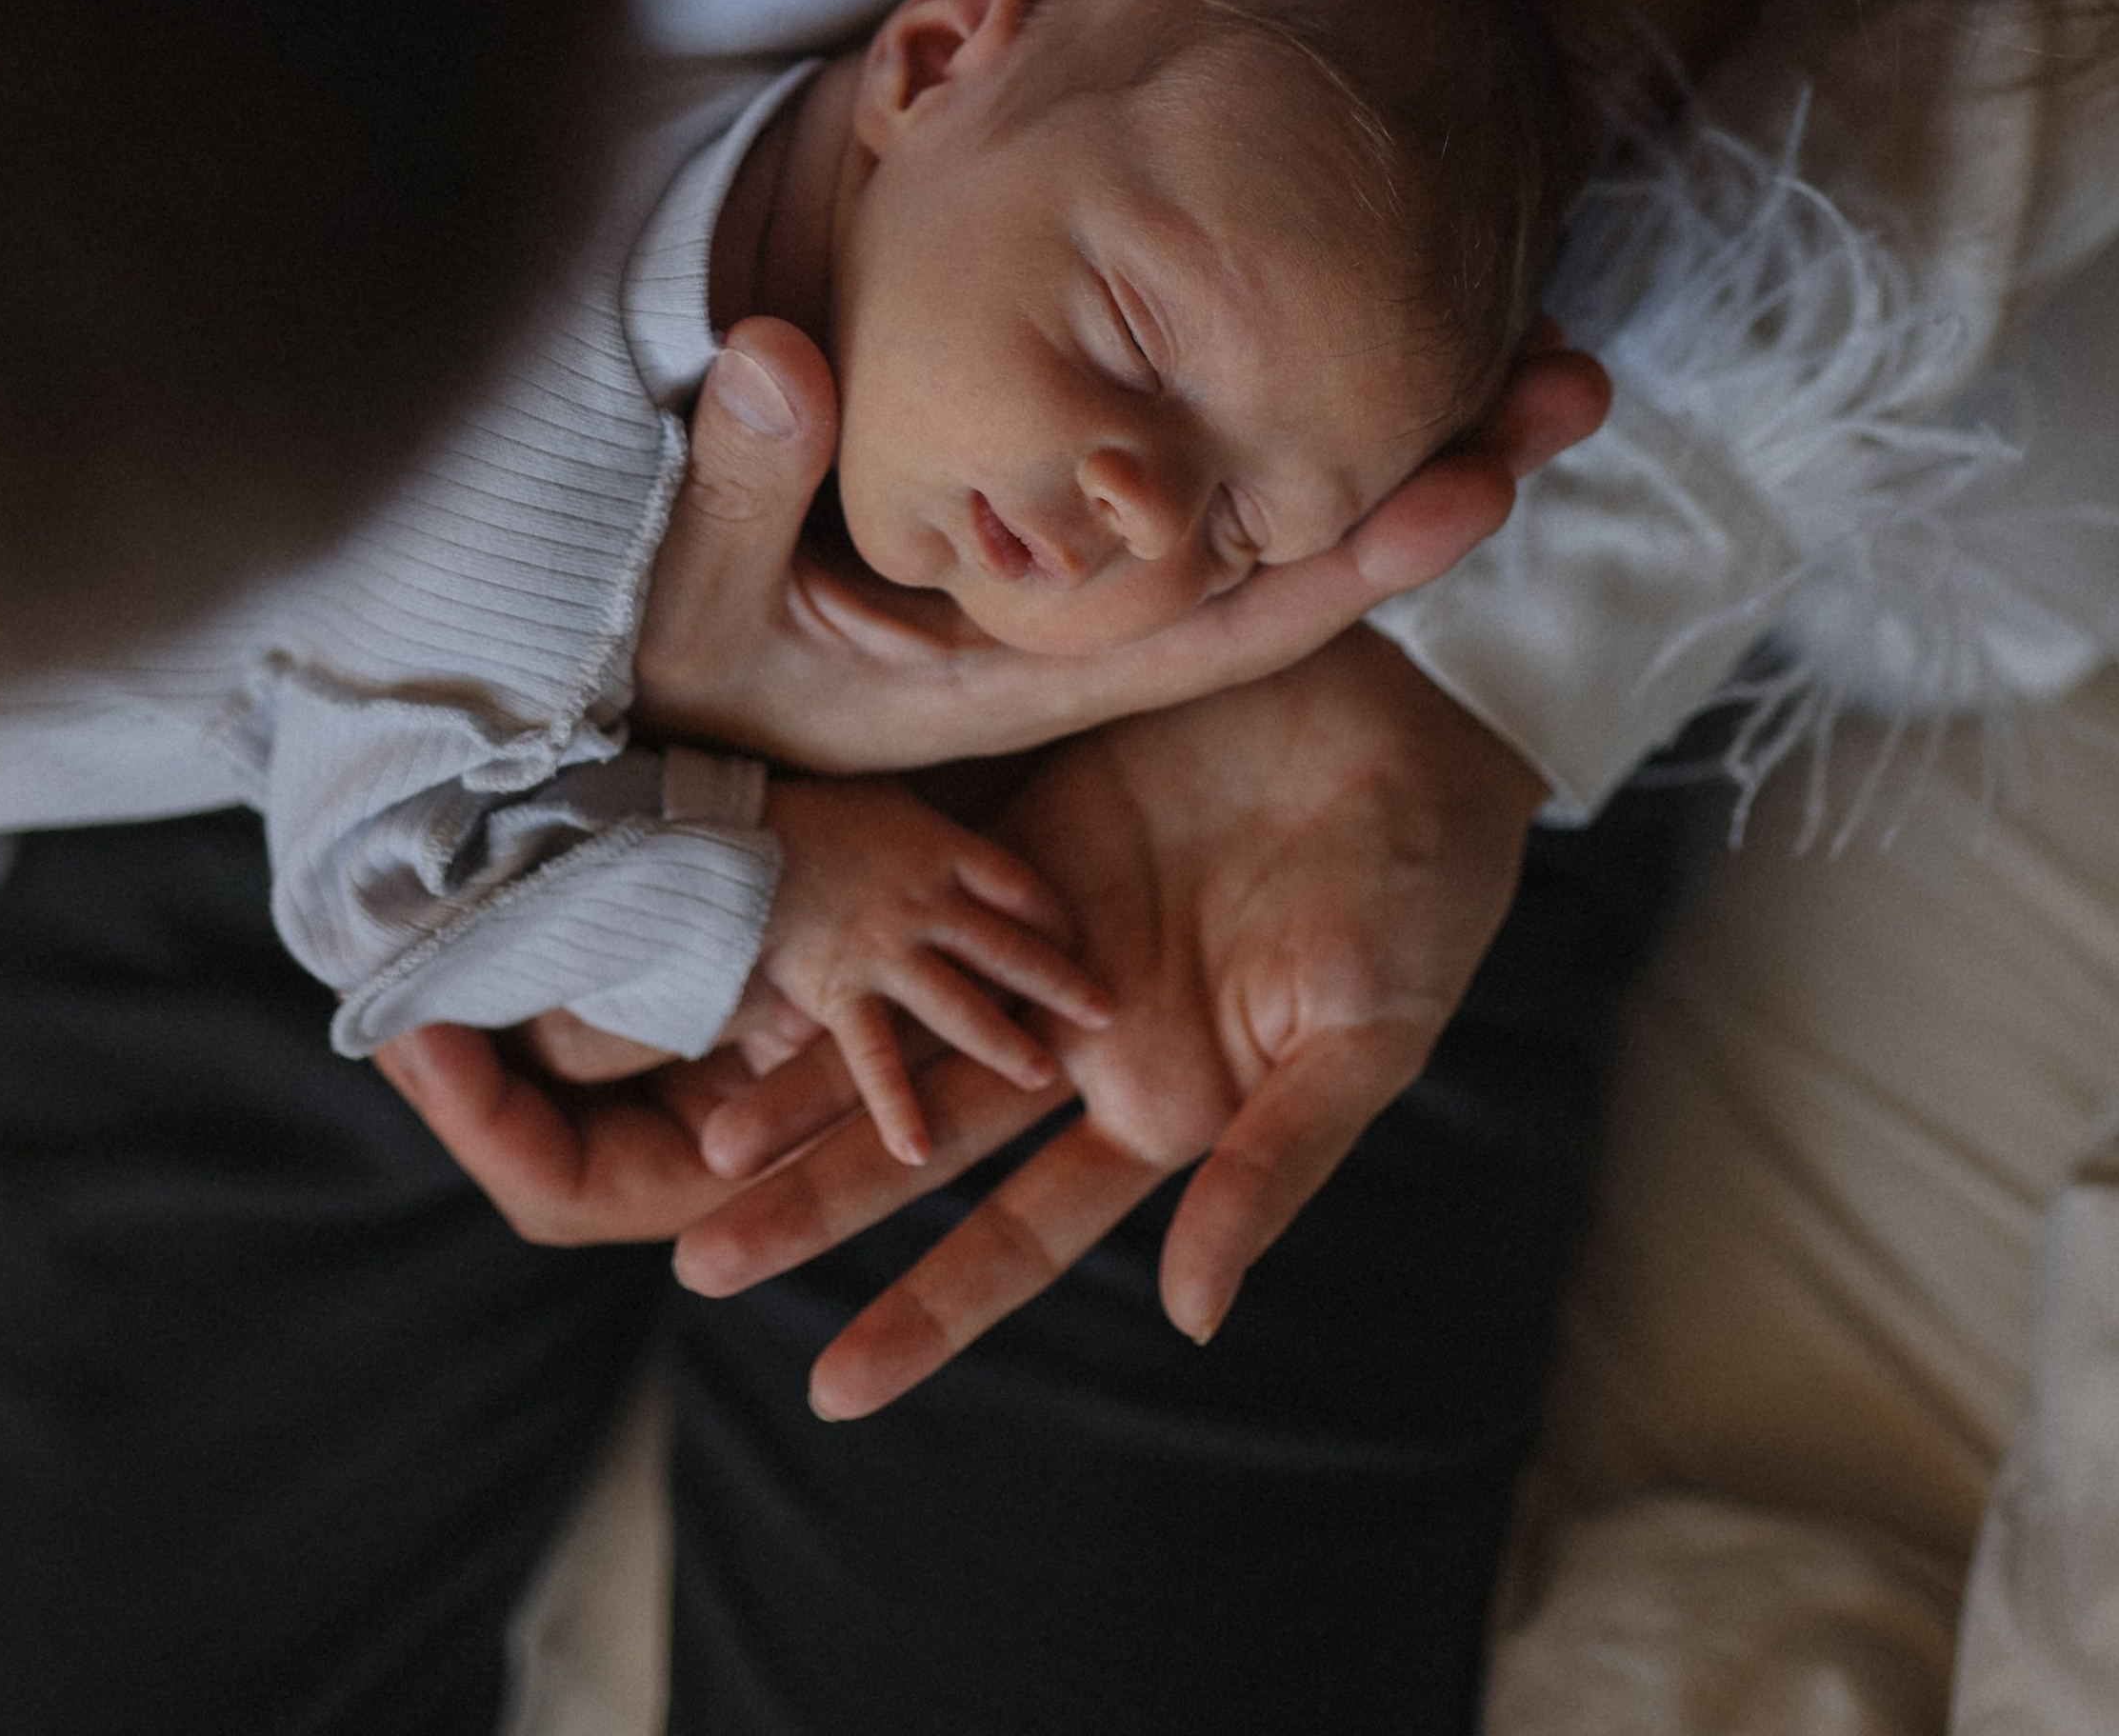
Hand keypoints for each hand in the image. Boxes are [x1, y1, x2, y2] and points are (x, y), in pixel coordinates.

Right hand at [634, 313, 1606, 773]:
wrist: (661, 727)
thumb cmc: (683, 690)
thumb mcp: (703, 608)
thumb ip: (742, 491)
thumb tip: (780, 351)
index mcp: (1050, 675)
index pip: (1244, 614)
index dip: (1368, 546)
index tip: (1489, 470)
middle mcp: (1104, 640)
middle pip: (1309, 559)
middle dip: (1444, 466)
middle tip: (1578, 372)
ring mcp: (1098, 587)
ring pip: (1283, 512)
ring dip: (1407, 428)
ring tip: (1535, 341)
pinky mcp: (1076, 532)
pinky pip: (1221, 479)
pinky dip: (1310, 420)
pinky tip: (1392, 347)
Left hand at [675, 630, 1545, 1415]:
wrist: (1423, 727)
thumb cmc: (1423, 900)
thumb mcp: (1361, 1045)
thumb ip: (1267, 1172)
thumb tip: (1190, 1315)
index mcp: (1162, 1109)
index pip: (1021, 1236)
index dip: (929, 1311)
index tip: (832, 1391)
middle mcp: (1082, 1043)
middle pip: (923, 1140)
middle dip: (816, 1201)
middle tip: (698, 1256)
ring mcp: (1047, 940)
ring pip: (901, 1023)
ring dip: (806, 1072)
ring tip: (695, 1135)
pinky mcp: (1032, 832)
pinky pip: (920, 896)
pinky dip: (846, 927)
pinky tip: (761, 951)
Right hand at [730, 776, 1111, 1164]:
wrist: (727, 837)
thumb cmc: (802, 811)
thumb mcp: (878, 799)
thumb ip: (915, 832)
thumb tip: (931, 848)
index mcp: (937, 847)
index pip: (1016, 881)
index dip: (1050, 912)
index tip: (1076, 935)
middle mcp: (923, 901)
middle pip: (1006, 945)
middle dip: (1059, 981)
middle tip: (1107, 1013)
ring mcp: (885, 950)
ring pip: (959, 1003)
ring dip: (1002, 1043)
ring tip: (1045, 1077)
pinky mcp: (840, 992)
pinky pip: (874, 1059)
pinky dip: (895, 1106)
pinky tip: (919, 1151)